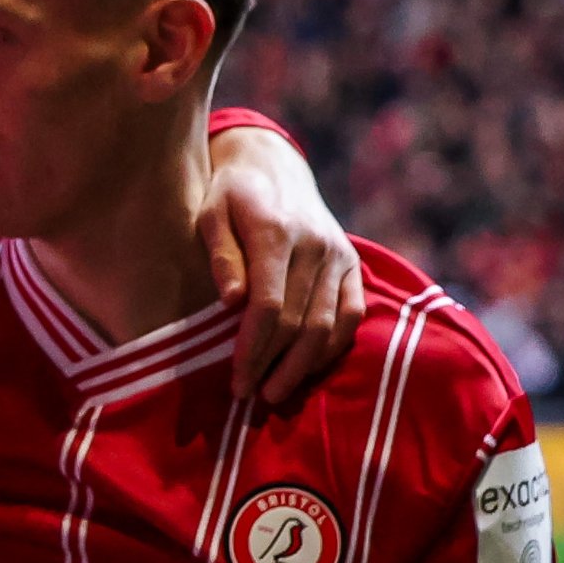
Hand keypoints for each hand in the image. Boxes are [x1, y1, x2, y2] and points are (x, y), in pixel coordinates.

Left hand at [202, 126, 364, 406]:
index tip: (235, 380)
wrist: (273, 166)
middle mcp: (317, 246)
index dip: (253, 349)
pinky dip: (333, 346)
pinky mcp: (353, 264)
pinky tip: (308, 368)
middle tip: (250, 396)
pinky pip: (352, 314)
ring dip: (303, 365)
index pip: (270, 307)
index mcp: (278, 233)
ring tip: (276, 392)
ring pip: (329, 324)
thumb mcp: (209, 213)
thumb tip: (231, 301)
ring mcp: (340, 255)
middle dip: (274, 365)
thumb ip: (221, 255)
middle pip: (300, 322)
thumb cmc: (229, 195)